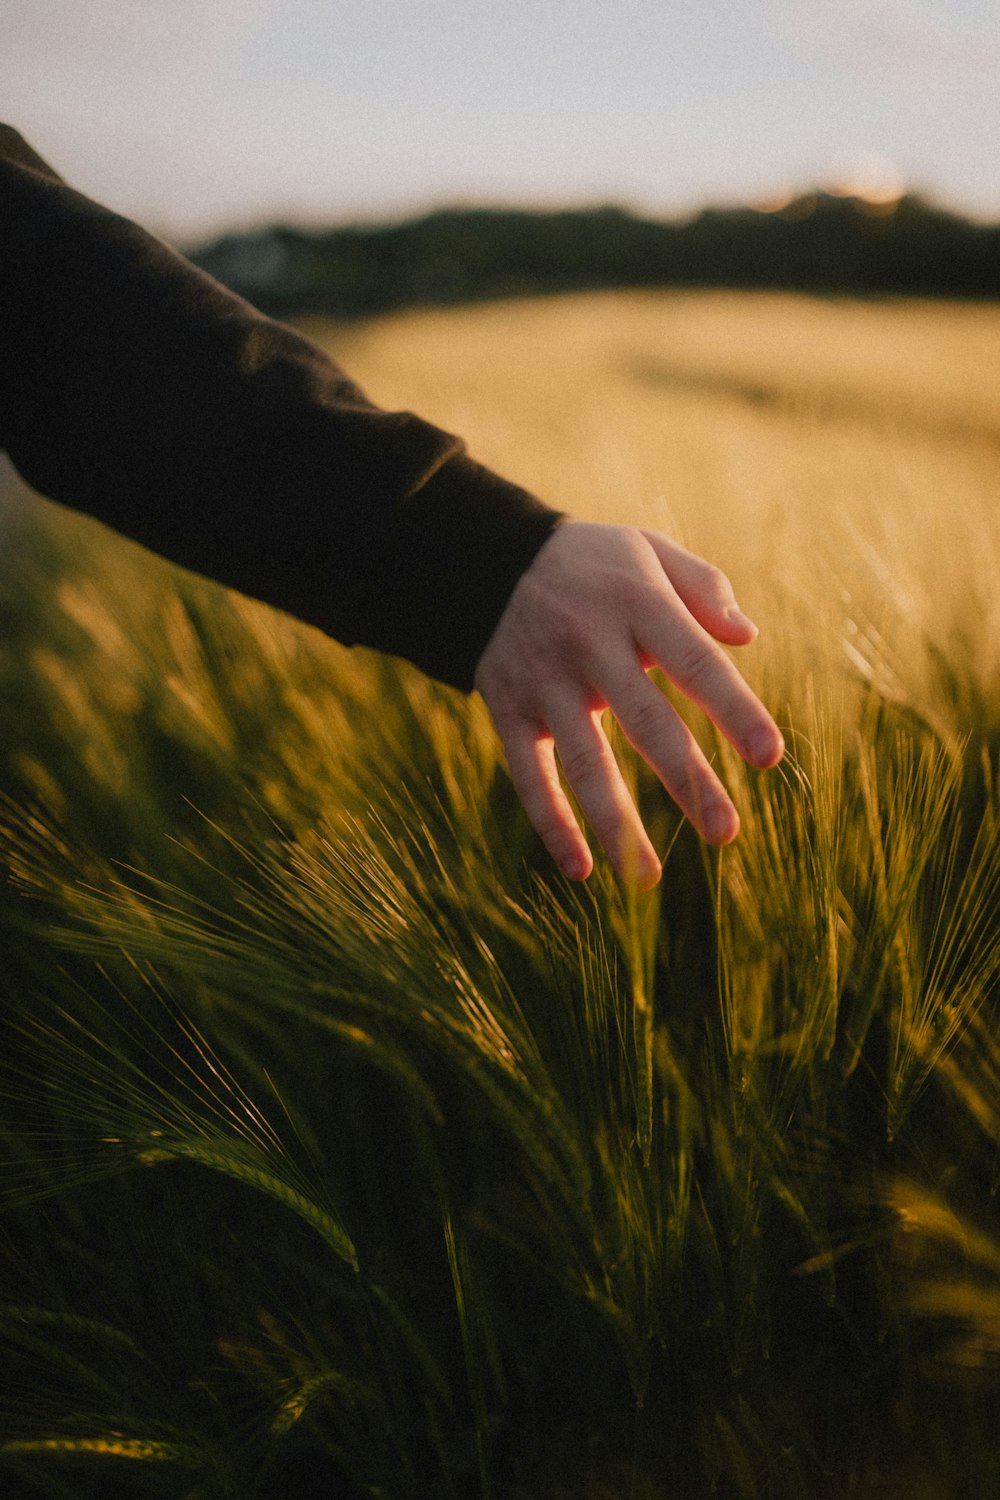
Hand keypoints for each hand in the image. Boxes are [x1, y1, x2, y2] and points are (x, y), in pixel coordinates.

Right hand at [473, 519, 783, 888]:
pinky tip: (581, 869)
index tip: (770, 758)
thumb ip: (702, 587)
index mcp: (636, 602)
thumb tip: (747, 639)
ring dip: (616, 822)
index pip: (695, 662)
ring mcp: (545, 680)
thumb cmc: (592, 563)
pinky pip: (529, 774)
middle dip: (687, 780)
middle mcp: (589, 642)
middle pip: (645, 721)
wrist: (486, 559)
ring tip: (648, 876)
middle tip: (725, 832)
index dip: (733, 710)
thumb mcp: (648, 549)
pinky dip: (552, 823)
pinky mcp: (508, 708)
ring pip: (584, 760)